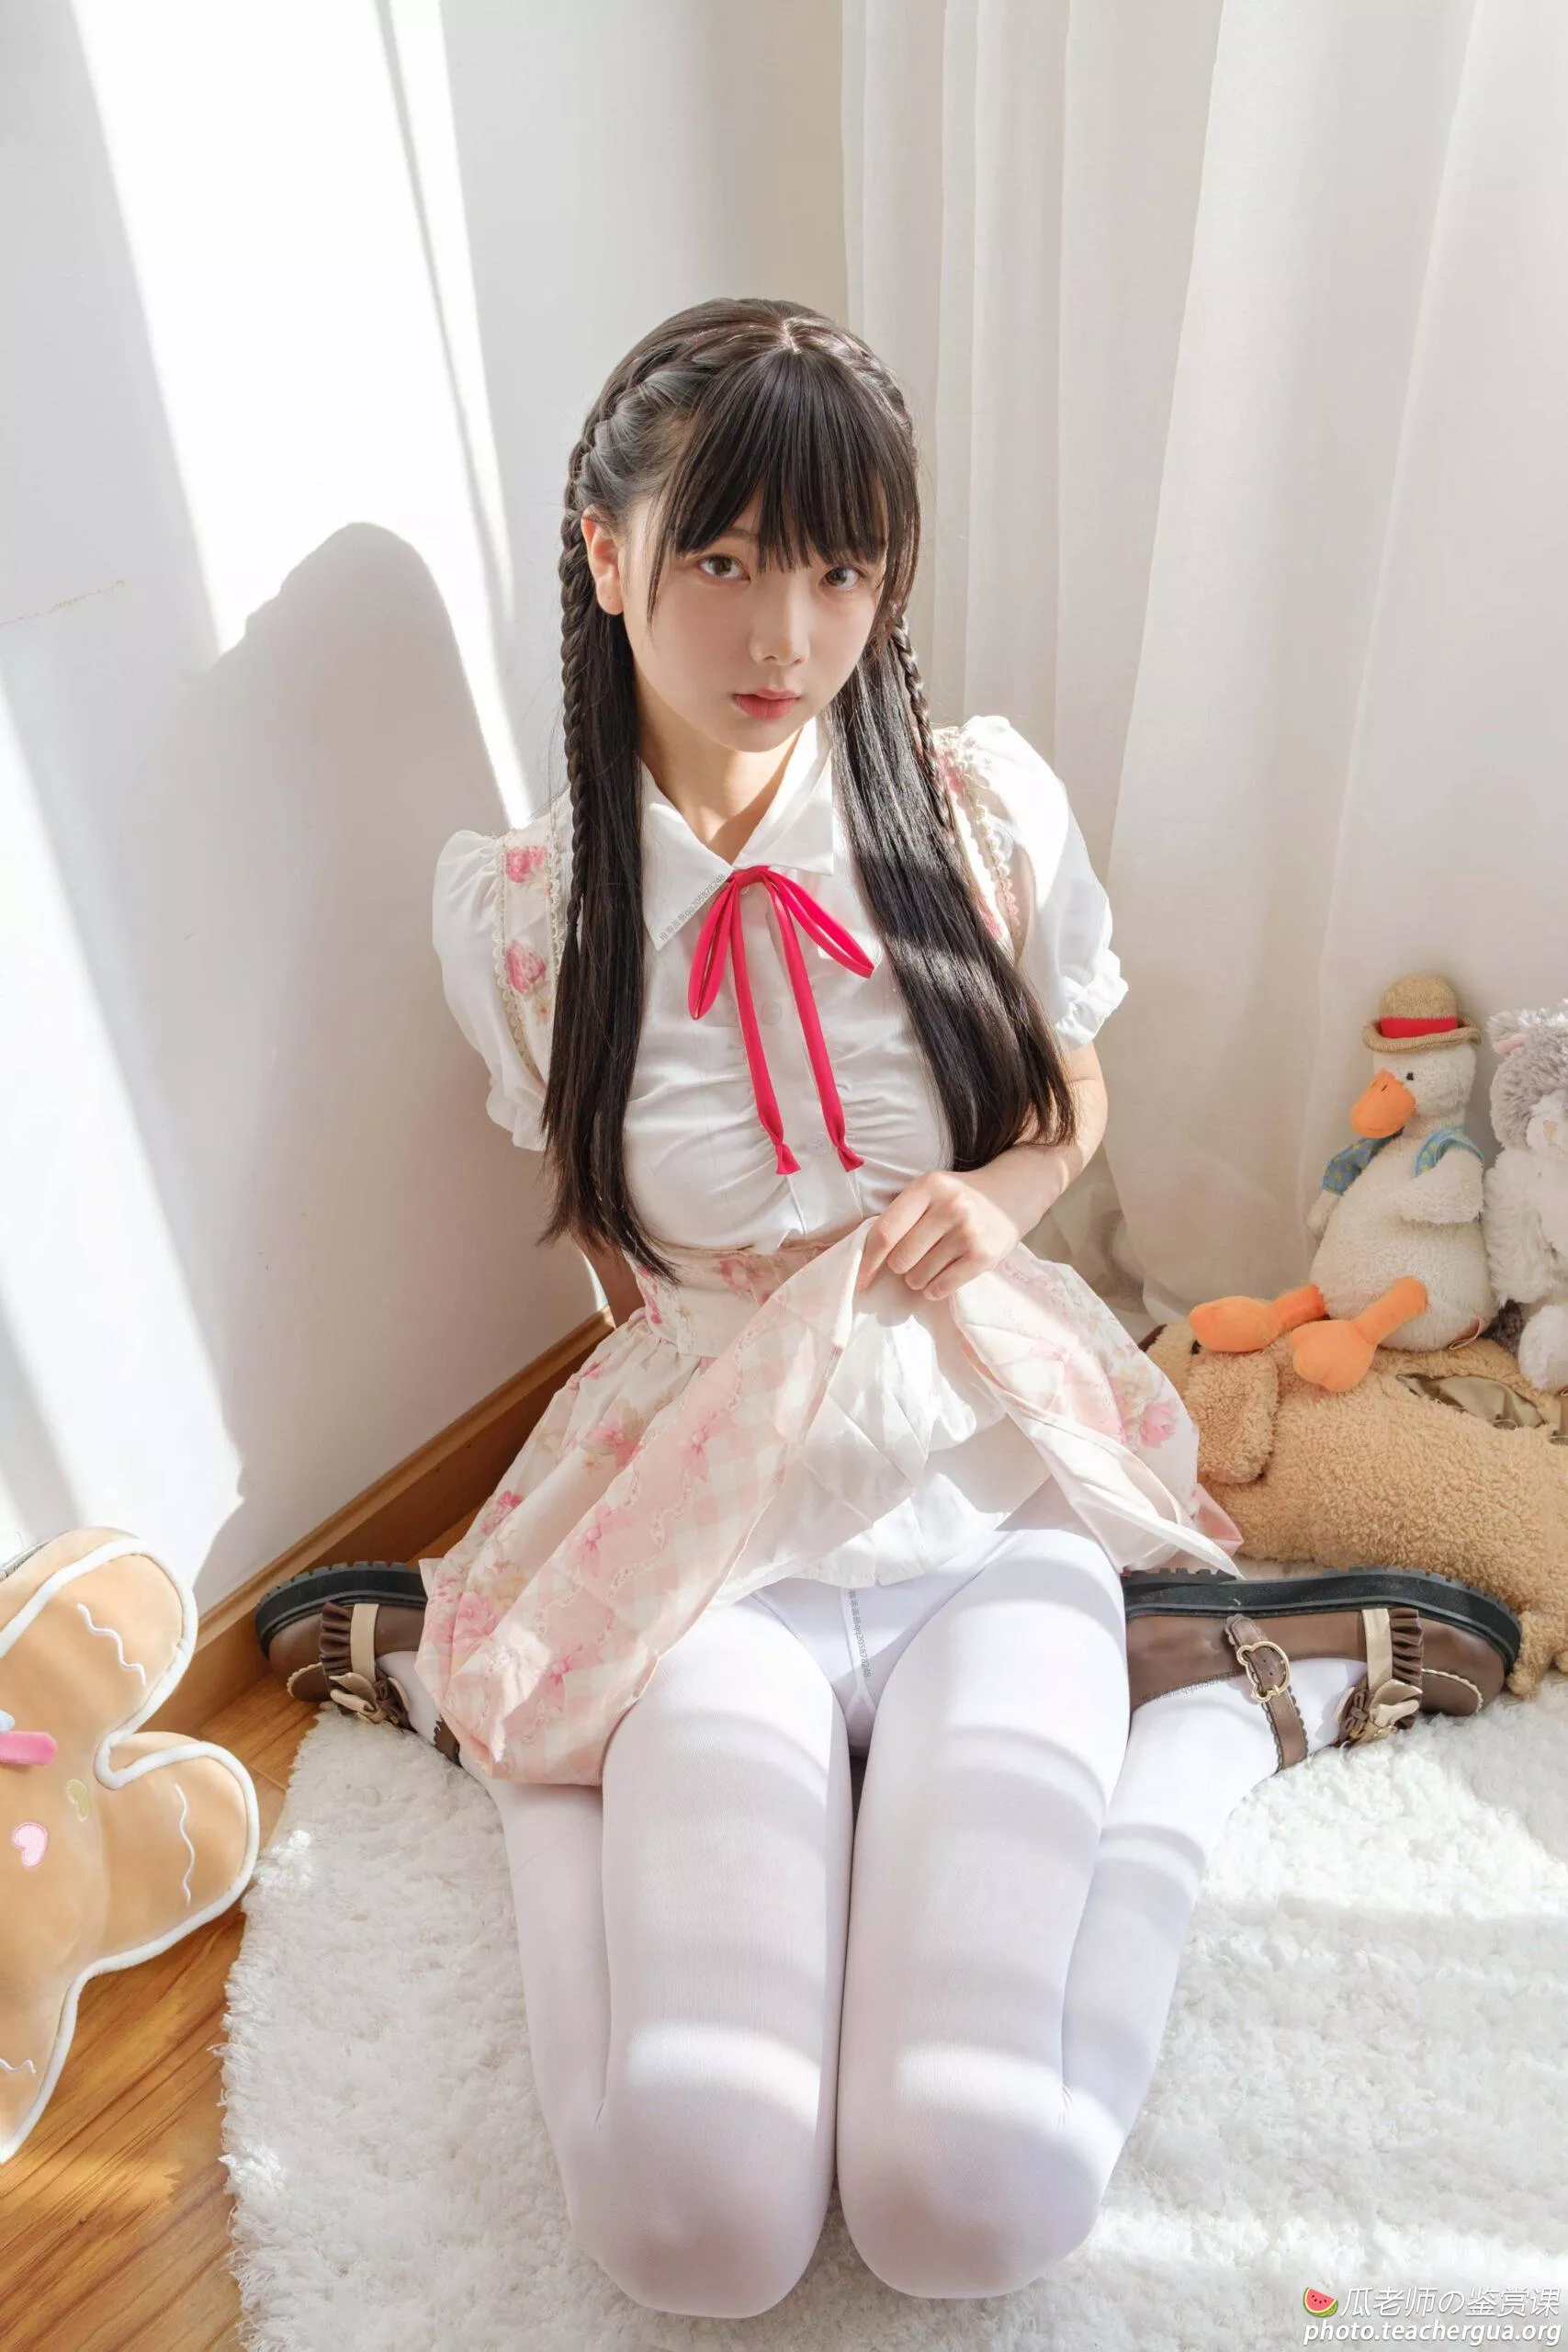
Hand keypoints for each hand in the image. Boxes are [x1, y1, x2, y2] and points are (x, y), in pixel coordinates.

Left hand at [855, 1163, 1038, 1301]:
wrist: (1009, 1195)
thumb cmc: (956, 1198)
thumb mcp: (928, 1192)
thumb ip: (900, 1217)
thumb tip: (866, 1261)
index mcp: (927, 1187)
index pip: (886, 1232)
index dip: (868, 1261)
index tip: (860, 1281)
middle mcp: (949, 1207)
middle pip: (901, 1259)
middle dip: (900, 1266)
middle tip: (915, 1257)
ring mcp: (968, 1232)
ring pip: (919, 1277)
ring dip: (918, 1278)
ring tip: (933, 1262)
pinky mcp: (983, 1256)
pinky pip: (941, 1288)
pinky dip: (934, 1289)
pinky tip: (943, 1274)